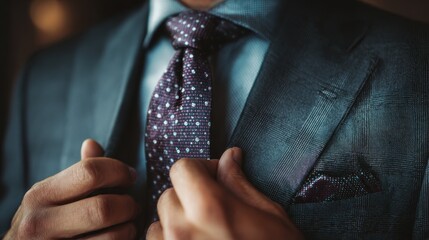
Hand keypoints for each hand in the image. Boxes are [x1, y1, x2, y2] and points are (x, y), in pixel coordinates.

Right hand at [4, 139, 138, 239]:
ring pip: (111, 236)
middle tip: (133, 205)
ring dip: (128, 228)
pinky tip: (118, 237)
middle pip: (102, 208)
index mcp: (41, 195)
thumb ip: (77, 173)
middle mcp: (41, 223)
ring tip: (127, 224)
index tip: (130, 176)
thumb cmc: (43, 222)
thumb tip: (92, 144)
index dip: (118, 171)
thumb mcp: (51, 195)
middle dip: (127, 204)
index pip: (89, 172)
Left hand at [147, 148, 303, 239]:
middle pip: (168, 195)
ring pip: (156, 225)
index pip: (181, 168)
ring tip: (201, 236)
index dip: (200, 169)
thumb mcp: (269, 215)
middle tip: (211, 209)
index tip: (213, 178)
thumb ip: (239, 183)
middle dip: (188, 197)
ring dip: (174, 225)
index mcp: (210, 208)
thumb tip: (230, 156)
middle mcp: (182, 231)